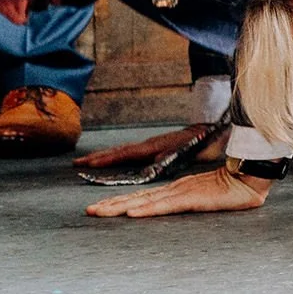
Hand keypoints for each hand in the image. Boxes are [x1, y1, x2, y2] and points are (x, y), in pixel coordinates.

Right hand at [72, 124, 228, 172]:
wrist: (215, 128)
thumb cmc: (202, 143)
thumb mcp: (185, 153)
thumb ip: (166, 160)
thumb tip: (150, 165)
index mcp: (153, 147)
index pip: (124, 154)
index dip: (106, 159)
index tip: (87, 164)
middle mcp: (150, 144)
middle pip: (119, 150)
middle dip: (98, 157)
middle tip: (78, 162)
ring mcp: (153, 144)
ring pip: (125, 149)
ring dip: (107, 155)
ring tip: (91, 160)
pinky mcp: (159, 145)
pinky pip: (133, 150)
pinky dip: (120, 154)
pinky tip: (119, 158)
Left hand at [84, 164, 272, 218]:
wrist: (251, 177)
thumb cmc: (233, 189)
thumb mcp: (206, 198)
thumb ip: (191, 201)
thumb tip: (178, 206)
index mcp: (176, 191)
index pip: (142, 198)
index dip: (119, 202)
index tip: (99, 208)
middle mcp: (173, 190)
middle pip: (136, 198)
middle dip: (110, 206)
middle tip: (88, 212)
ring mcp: (181, 193)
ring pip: (144, 202)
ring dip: (119, 208)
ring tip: (99, 213)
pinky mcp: (191, 198)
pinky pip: (165, 206)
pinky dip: (147, 210)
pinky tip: (132, 214)